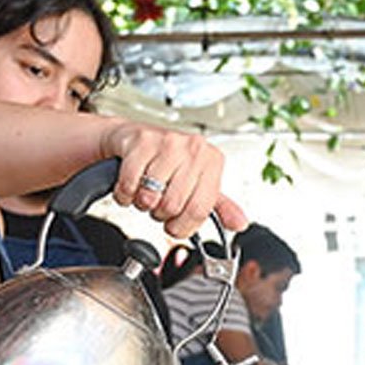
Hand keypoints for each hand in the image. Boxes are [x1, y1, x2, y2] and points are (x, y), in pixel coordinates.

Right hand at [101, 121, 246, 236]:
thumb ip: (219, 206)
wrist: (133, 139)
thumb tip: (240, 223)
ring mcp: (168, 143)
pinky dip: (124, 193)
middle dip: (159, 213)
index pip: (200, 210)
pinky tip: (132, 184)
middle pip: (173, 205)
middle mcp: (194, 149)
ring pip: (150, 196)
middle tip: (157, 203)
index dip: (182, 226)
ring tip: (145, 191)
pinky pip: (129, 185)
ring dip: (141, 202)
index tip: (175, 225)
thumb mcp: (197, 183)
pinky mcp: (142, 142)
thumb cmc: (167, 162)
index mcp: (212, 161)